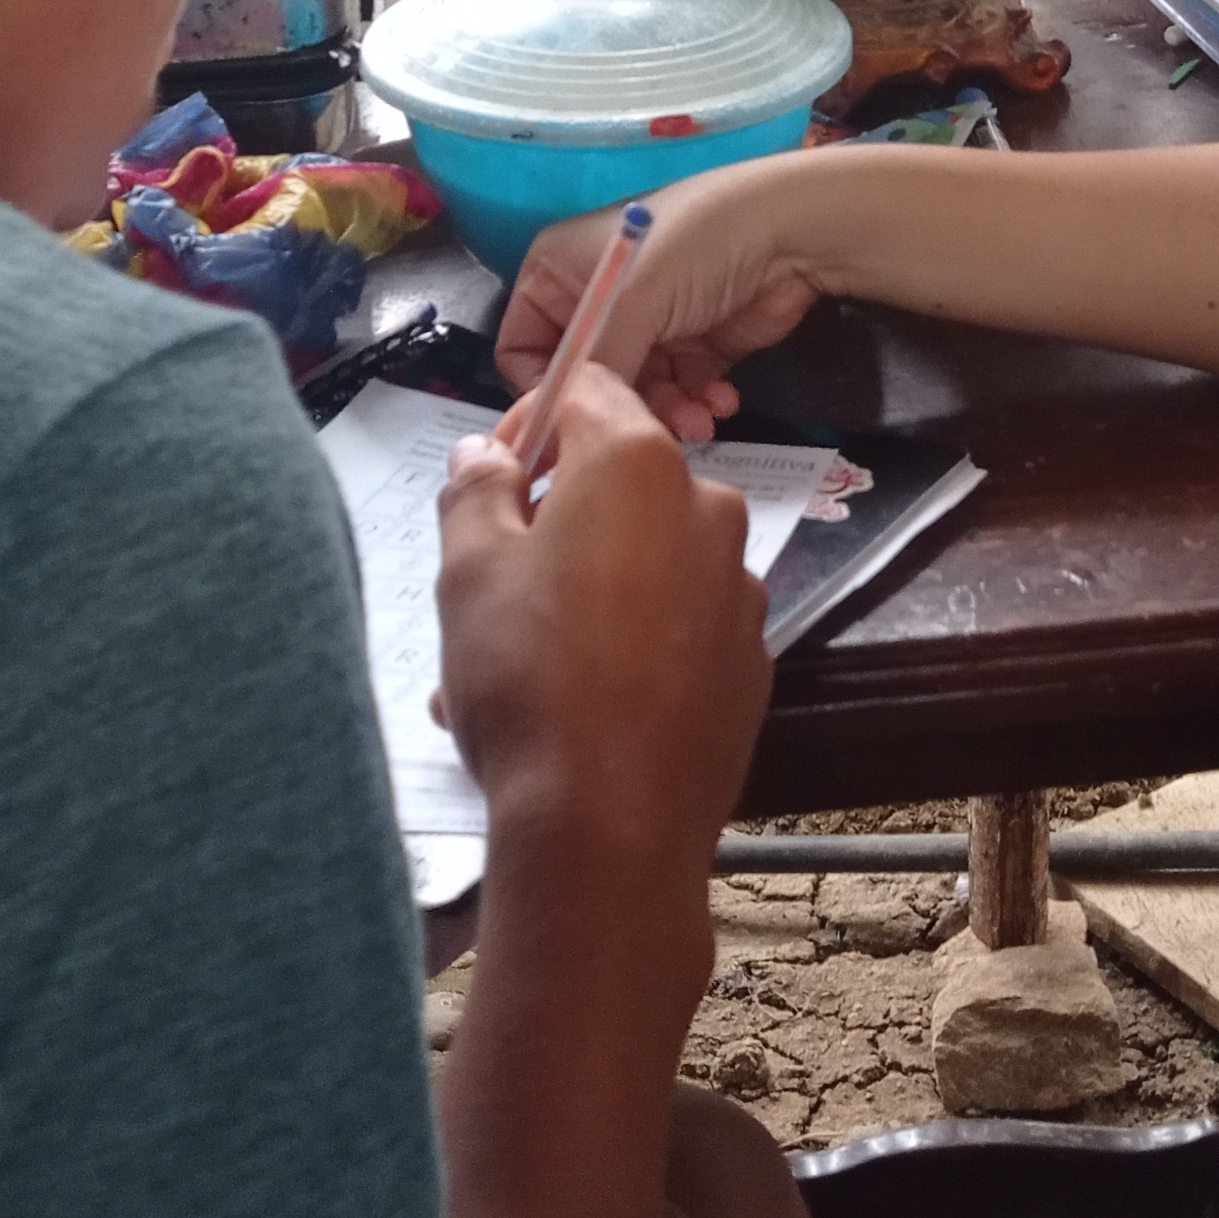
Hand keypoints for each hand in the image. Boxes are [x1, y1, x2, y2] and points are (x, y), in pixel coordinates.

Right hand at [433, 364, 771, 880]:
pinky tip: (573, 703)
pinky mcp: (751, 659)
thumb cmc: (529, 683)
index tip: (492, 476)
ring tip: (510, 669)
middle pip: (618, 480)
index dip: (531, 421)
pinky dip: (628, 640)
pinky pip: (677, 622)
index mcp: (639, 465)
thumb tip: (484, 454)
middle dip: (552, 518)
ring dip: (581, 589)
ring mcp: (738, 587)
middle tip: (487, 589)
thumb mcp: (466, 573)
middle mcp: (707, 510)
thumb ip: (475, 490)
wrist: (610, 828)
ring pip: (643, 559)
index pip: (589, 389)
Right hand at [496, 162, 828, 441]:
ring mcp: (646, 326)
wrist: (790, 230)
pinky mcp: (691, 347)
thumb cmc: (695, 246)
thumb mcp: (631, 303)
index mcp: (557, 273)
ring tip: (699, 420)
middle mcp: (595, 301)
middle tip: (650, 429)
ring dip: (665, 413)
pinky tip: (720, 401)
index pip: (521, 350)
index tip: (571, 427)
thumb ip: (594, 367)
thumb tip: (566, 424)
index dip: (542, 391)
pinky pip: (677, 394)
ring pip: (632, 396)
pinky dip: (696, 403)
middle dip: (618, 408)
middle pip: (584, 381)